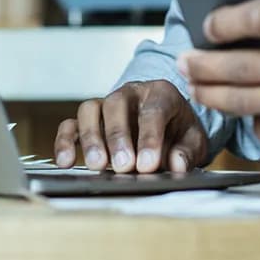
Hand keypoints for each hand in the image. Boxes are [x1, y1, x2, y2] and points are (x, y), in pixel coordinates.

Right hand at [53, 79, 208, 172]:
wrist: (170, 126)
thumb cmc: (180, 132)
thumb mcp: (194, 140)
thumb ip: (187, 152)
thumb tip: (176, 165)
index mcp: (160, 93)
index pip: (153, 110)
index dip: (149, 138)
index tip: (148, 165)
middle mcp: (131, 93)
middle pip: (117, 104)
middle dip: (119, 136)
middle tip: (124, 166)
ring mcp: (107, 105)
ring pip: (90, 109)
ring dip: (92, 138)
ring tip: (98, 166)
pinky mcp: (90, 121)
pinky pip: (71, 125)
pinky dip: (65, 141)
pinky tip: (65, 162)